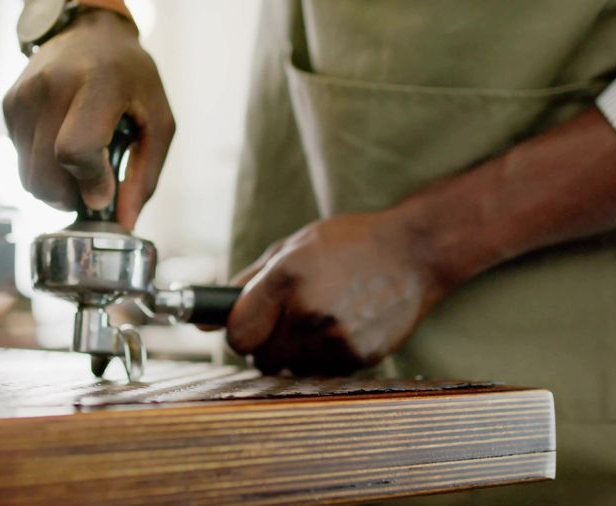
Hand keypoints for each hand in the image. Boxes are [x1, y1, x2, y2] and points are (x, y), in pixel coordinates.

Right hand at [2, 10, 174, 227]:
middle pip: (45, 174)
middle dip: (70, 196)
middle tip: (93, 187)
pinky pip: (20, 160)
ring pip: (28, 176)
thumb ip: (145, 173)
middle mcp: (52, 86)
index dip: (89, 183)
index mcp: (98, 83)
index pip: (76, 150)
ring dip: (55, 186)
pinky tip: (62, 143)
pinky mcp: (9, 104)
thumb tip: (124, 222)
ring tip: (81, 165)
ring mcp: (24, 94)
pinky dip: (43, 166)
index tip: (104, 193)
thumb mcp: (157, 119)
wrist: (87, 29)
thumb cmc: (129, 75)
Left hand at [226, 209, 451, 375]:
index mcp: (287, 278)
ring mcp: (337, 337)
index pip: (238, 334)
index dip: (238, 333)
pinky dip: (323, 358)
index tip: (247, 327)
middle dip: (264, 345)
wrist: (414, 251)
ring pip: (290, 369)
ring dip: (294, 354)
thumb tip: (202, 320)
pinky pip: (322, 372)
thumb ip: (245, 284)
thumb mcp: (291, 248)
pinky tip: (339, 329)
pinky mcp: (360, 356)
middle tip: (283, 323)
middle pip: (261, 358)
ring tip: (316, 322)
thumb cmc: (347, 243)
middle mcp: (310, 310)